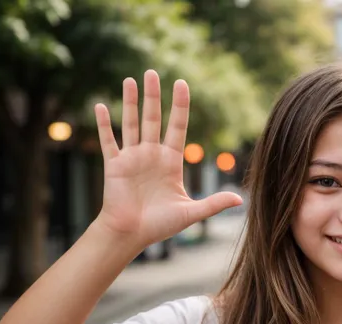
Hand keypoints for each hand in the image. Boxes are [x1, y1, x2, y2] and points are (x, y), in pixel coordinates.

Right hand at [92, 70, 242, 248]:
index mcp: (170, 161)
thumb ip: (213, 203)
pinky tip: (101, 105)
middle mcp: (151, 155)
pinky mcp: (114, 165)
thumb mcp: (191, 212)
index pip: (177, 127)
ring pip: (131, 123)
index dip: (179, 105)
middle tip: (153, 71)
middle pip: (153, 118)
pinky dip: (104, 124)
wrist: (131, 235)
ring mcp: (132, 158)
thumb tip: (240, 200)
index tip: (181, 83)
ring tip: (131, 80)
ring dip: (130, 102)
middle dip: (153, 96)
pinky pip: (108, 140)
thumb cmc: (159, 226)